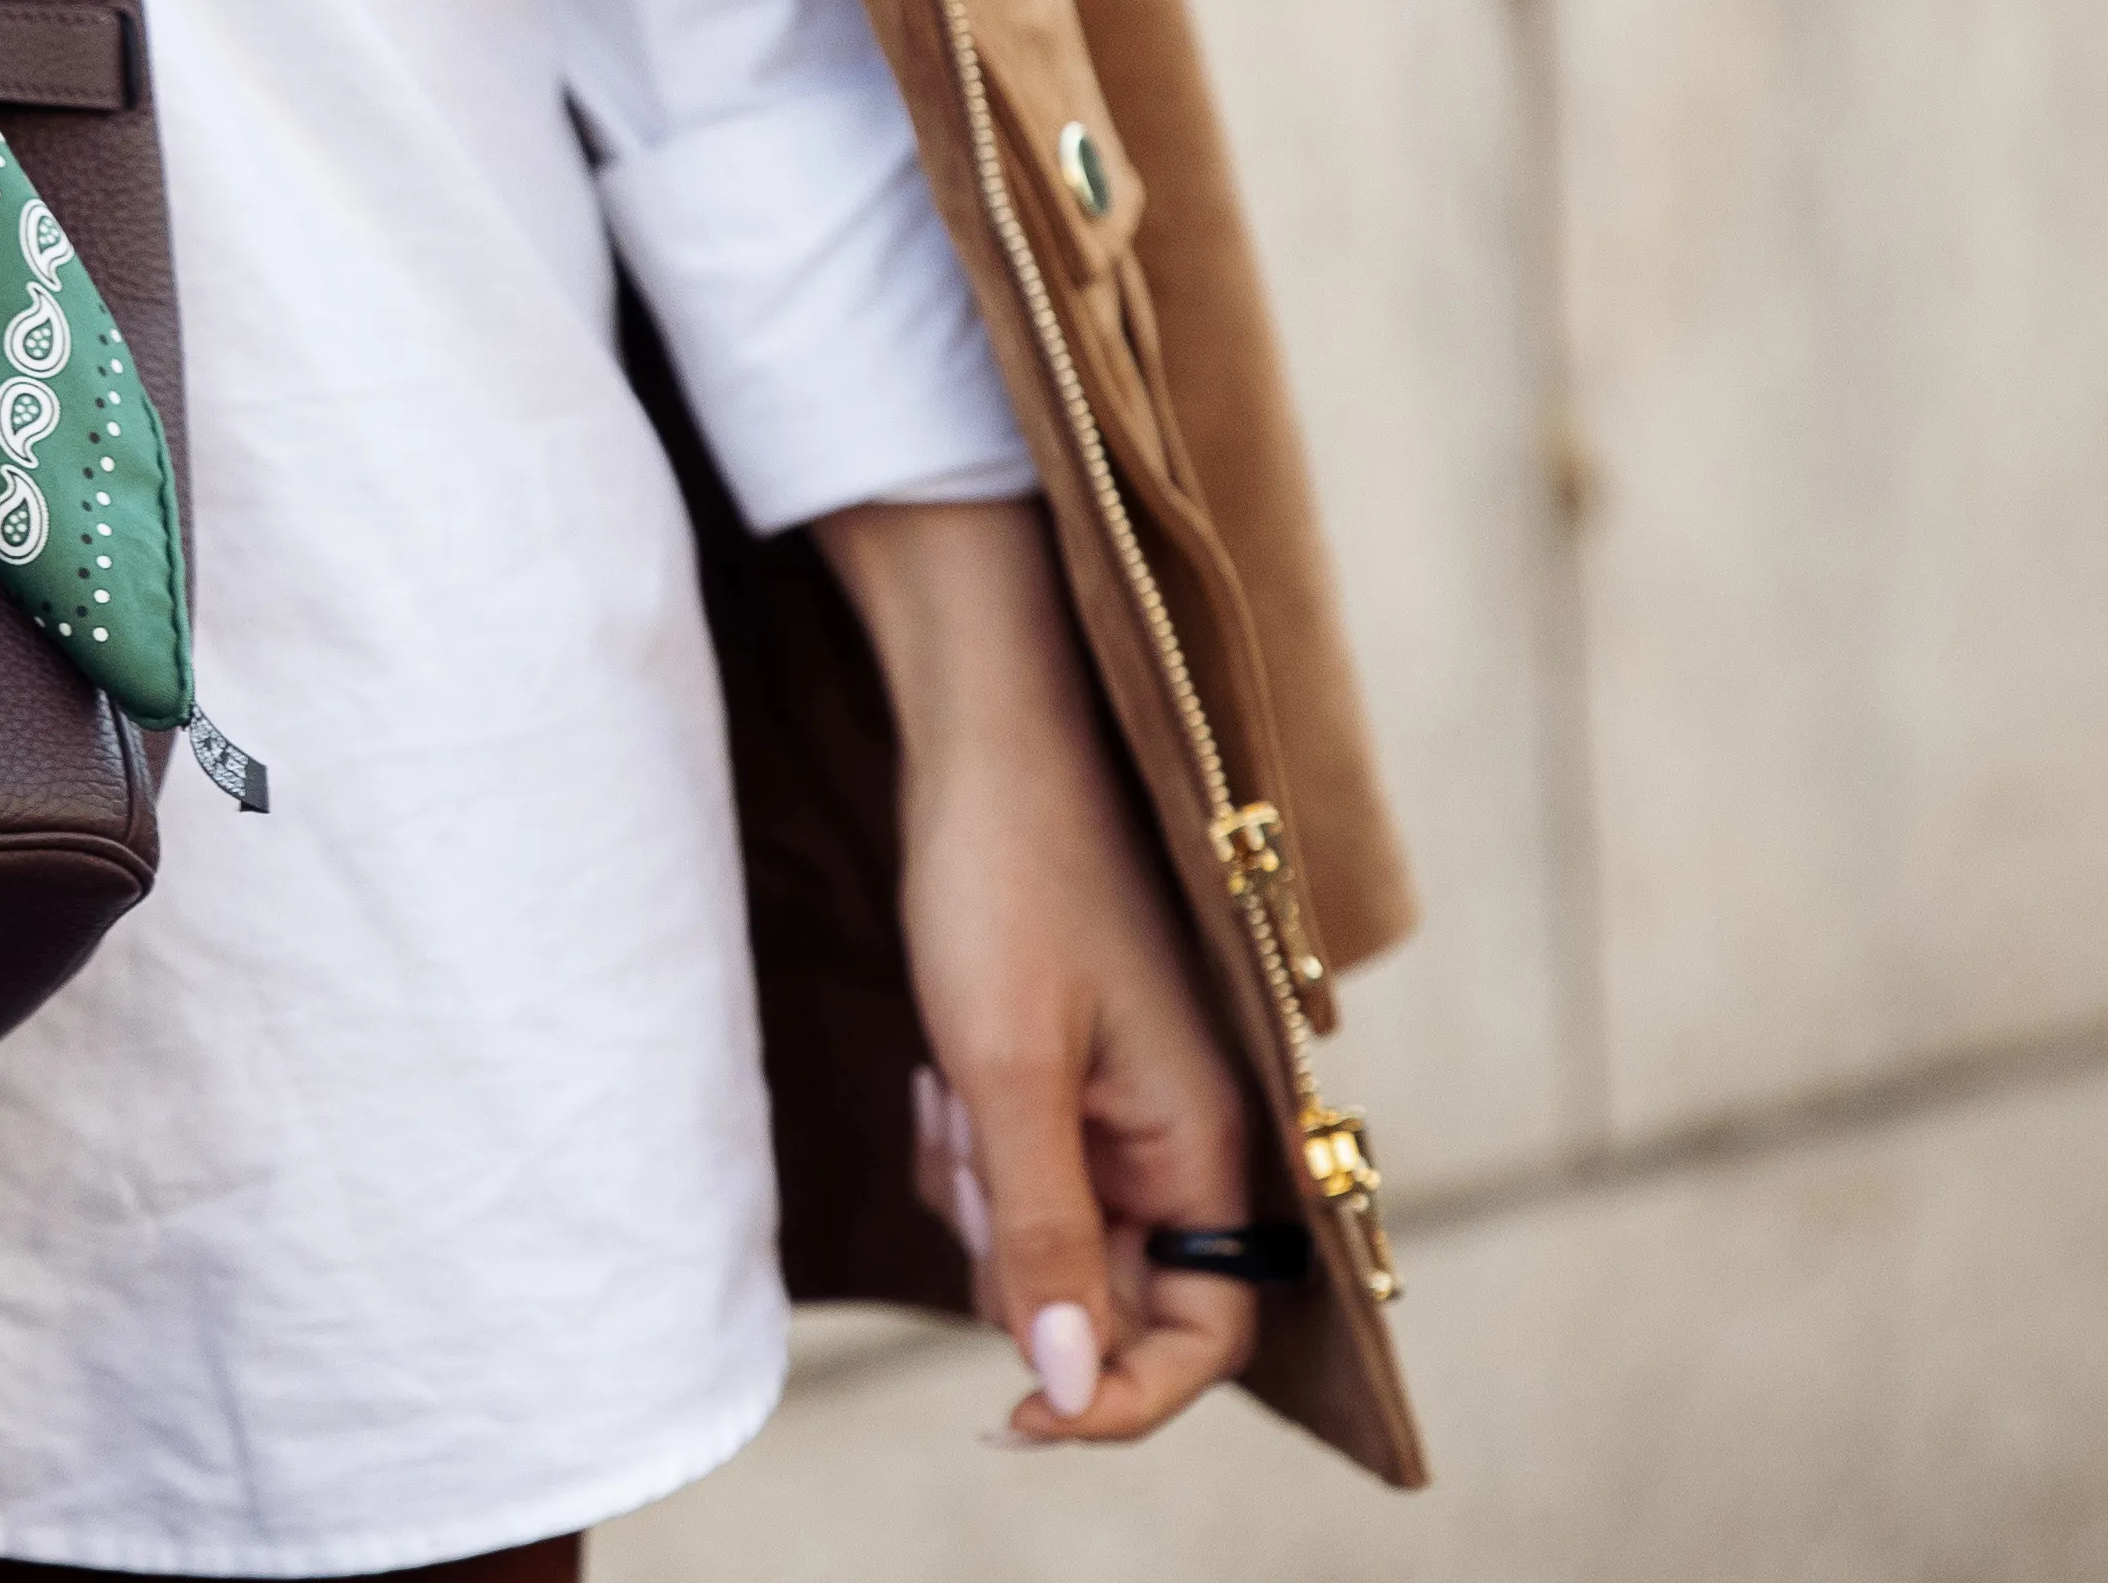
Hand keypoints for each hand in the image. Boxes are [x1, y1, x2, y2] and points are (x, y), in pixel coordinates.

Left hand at [817, 497, 1261, 1445]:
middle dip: (1015, 1250)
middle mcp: (1189, 1135)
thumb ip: (1044, 1230)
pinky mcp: (1073, 1070)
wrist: (983, 731)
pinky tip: (938, 1066)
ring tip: (948, 1080)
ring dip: (978, 1185)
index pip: (1201, 1336)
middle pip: (1104, 1290)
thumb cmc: (1005, 877)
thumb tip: (1065, 1383)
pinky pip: (1016, 1165)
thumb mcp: (1004, 1069)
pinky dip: (966, 1139)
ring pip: (1043, 1230)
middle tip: (965, 1144)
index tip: (1012, 1417)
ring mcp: (1131, 1104)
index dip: (1114, 1394)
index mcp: (1210, 1141)